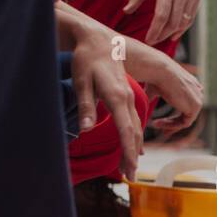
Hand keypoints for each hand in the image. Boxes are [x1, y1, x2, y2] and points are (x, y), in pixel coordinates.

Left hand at [68, 24, 142, 179]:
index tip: (129, 170)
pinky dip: (134, 136)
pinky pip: (134, 120)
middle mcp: (127, 98)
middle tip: (130, 177)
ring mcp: (129, 96)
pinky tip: (133, 146)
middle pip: (134, 132)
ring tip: (130, 167)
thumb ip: (85, 105)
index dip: (129, 152)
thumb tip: (86, 129)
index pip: (126, 130)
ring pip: (136, 127)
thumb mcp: (81, 81)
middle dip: (133, 156)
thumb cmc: (86, 59)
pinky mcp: (127, 95)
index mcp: (117, 96)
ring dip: (134, 148)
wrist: (97, 39)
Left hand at [123, 0, 200, 45]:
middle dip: (162, 35)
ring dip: (172, 33)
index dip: (155, 31)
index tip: (148, 40)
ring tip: (162, 38)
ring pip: (183, 23)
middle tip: (153, 41)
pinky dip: (182, 28)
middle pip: (172, 22)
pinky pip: (190, 18)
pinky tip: (174, 33)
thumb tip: (126, 11)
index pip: (161, 16)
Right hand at [125, 39, 204, 135]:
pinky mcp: (196, 107)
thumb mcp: (155, 88)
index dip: (175, 117)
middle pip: (187, 114)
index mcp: (191, 85)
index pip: (187, 105)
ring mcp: (198, 99)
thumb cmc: (155, 76)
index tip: (161, 122)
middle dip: (173, 124)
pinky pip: (185, 123)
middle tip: (162, 132)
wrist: (160, 70)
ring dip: (169, 125)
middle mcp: (197, 92)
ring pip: (185, 120)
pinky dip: (171, 125)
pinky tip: (158, 122)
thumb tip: (143, 105)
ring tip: (155, 124)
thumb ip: (153, 97)